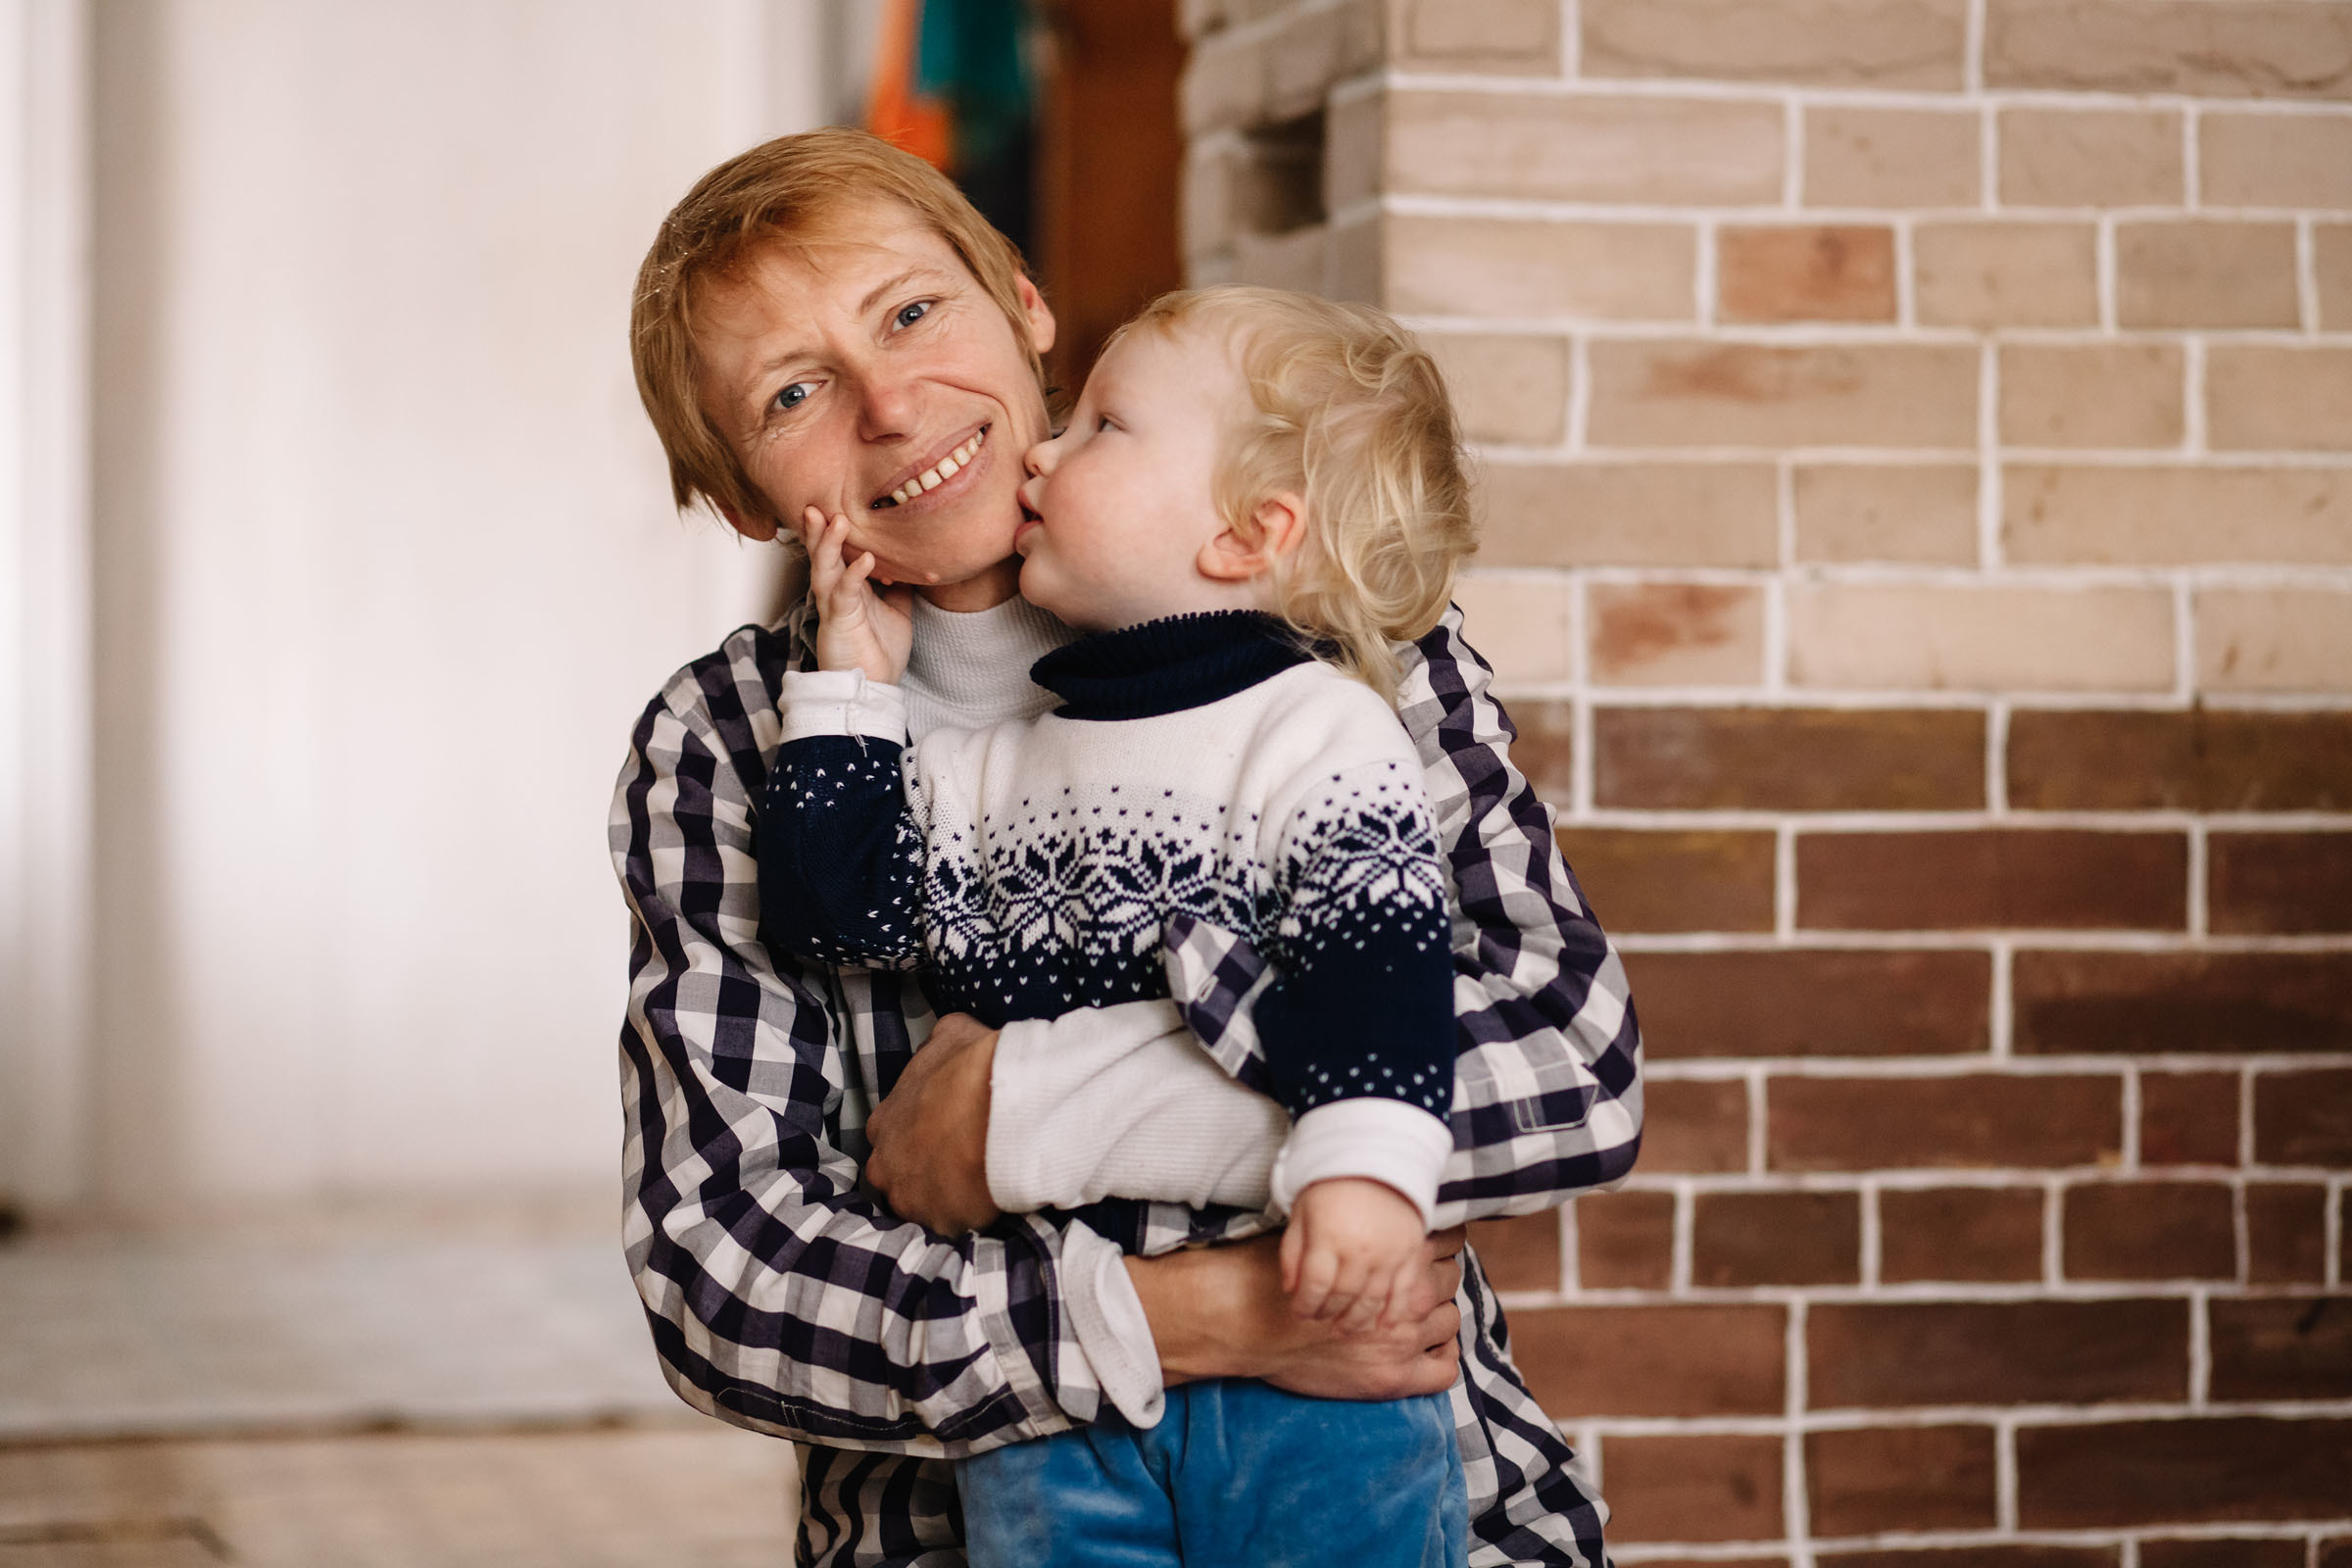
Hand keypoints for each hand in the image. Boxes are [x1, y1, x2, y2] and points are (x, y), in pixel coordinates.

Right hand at [800, 506, 912, 682]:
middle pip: (821, 555)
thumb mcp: (897, 610)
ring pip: (824, 570)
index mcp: (846, 588)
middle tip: (817, 502)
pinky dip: (855, 576)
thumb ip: (899, 585)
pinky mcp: (840, 624)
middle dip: (818, 529)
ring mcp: (834, 608)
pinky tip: (867, 560)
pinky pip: (846, 595)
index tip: (836, 503)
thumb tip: (914, 562)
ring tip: (836, 519)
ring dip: (828, 545)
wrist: (873, 687)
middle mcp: (835, 593)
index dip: (833, 531)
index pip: (835, 552)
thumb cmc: (879, 651)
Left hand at [864, 1013, 1001, 1233]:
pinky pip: (950, 1226)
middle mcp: (884, 1164)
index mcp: (883, 1122)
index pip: (892, 1137)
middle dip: (924, 1172)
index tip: (945, 1135)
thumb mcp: (951, 1034)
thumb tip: (940, 1046)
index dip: (920, 1137)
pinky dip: (966, 1218)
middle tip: (961, 1163)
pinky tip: (988, 1201)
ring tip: (977, 1185)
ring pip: (921, 1204)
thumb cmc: (974, 1068)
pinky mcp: (937, 1223)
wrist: (1004, 1107)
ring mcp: (907, 1198)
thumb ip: (936, 1048)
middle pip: (899, 1175)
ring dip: (943, 1197)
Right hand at [1126, 1230, 1464, 1400]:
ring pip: (1450, 1321)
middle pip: (1450, 1279)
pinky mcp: (1392, 1377)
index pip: (1446, 1241)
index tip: (1429, 1244)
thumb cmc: (1279, 1268)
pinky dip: (1443, 1357)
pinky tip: (1431, 1347)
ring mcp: (1402, 1339)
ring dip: (1440, 1313)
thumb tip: (1378, 1211)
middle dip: (1439, 1275)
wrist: (1247, 1319)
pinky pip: (1442, 1371)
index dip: (1441, 1241)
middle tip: (1424, 1275)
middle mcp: (1408, 1296)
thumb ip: (1356, 1228)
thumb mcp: (1318, 1231)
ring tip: (1423, 1311)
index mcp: (1393, 1253)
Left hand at [1281, 1178, 1427, 1331]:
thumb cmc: (1332, 1184)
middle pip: (1342, 1297)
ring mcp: (1389, 1254)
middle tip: (1321, 1321)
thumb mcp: (1301, 1212)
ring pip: (1373, 1301)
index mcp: (1329, 1237)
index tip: (1299, 1313)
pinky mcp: (1410, 1253)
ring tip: (1345, 1329)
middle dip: (1328, 1314)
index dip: (1305, 1306)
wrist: (1376, 1157)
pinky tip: (1383, 1326)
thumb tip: (1291, 1291)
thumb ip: (1293, 1252)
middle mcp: (1360, 1250)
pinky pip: (1404, 1291)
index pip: (1315, 1287)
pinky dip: (1394, 1313)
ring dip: (1357, 1320)